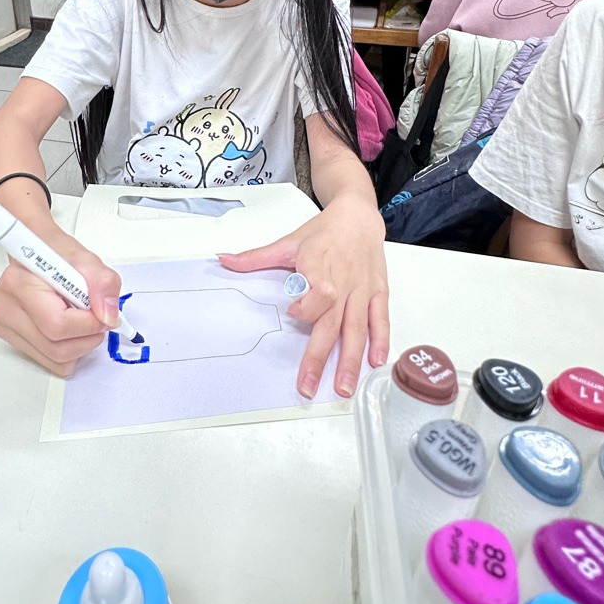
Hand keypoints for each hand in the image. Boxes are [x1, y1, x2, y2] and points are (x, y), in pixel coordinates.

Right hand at [0, 227, 121, 374]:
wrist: (35, 250)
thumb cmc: (56, 253)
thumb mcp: (87, 260)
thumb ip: (103, 284)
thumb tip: (108, 316)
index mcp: (20, 284)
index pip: (57, 325)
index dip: (89, 325)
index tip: (103, 316)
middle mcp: (6, 306)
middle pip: (55, 348)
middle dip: (87, 339)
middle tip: (97, 321)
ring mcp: (4, 324)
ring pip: (52, 359)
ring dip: (78, 347)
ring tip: (82, 322)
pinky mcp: (8, 335)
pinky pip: (46, 359)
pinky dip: (66, 350)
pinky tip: (69, 328)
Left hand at [218, 196, 388, 399]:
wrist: (358, 216)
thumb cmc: (324, 231)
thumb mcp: (288, 242)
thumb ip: (256, 257)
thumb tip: (223, 260)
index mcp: (319, 266)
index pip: (318, 294)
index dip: (307, 308)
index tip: (294, 312)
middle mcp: (343, 281)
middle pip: (332, 322)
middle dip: (320, 356)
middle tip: (308, 385)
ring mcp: (362, 289)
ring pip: (357, 328)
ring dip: (350, 359)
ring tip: (342, 386)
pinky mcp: (377, 292)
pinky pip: (380, 319)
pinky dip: (380, 340)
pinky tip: (374, 362)